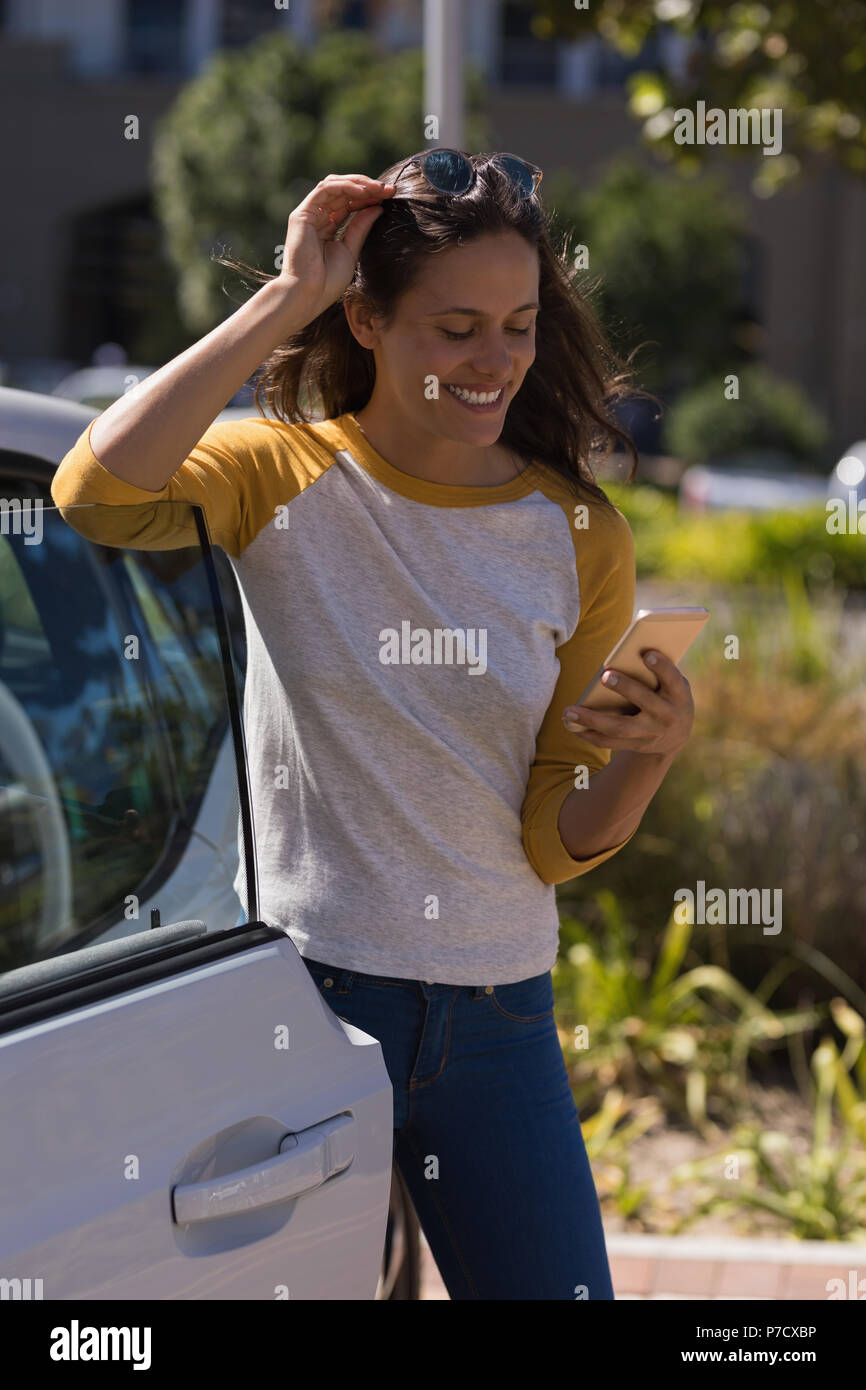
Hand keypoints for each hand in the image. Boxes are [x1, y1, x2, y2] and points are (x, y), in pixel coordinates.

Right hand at [279, 173, 394, 314]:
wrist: (309, 294)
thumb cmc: (327, 281)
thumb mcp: (351, 250)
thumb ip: (361, 227)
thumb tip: (378, 207)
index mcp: (328, 226)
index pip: (349, 202)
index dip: (370, 197)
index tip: (391, 196)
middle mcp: (317, 217)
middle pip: (343, 191)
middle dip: (367, 187)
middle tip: (390, 189)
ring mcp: (308, 214)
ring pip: (334, 185)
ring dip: (358, 183)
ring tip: (379, 188)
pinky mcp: (302, 214)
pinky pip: (325, 190)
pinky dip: (344, 187)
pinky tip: (363, 192)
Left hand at [561, 650, 694, 755]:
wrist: (676, 735)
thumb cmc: (668, 696)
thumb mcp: (672, 684)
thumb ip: (656, 672)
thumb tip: (626, 656)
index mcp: (679, 695)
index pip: (673, 679)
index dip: (662, 667)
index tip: (647, 654)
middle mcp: (667, 716)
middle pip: (644, 702)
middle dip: (625, 688)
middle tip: (605, 675)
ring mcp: (650, 734)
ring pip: (619, 728)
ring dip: (592, 719)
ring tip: (568, 711)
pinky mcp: (635, 745)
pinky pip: (608, 742)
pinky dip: (588, 733)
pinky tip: (572, 724)